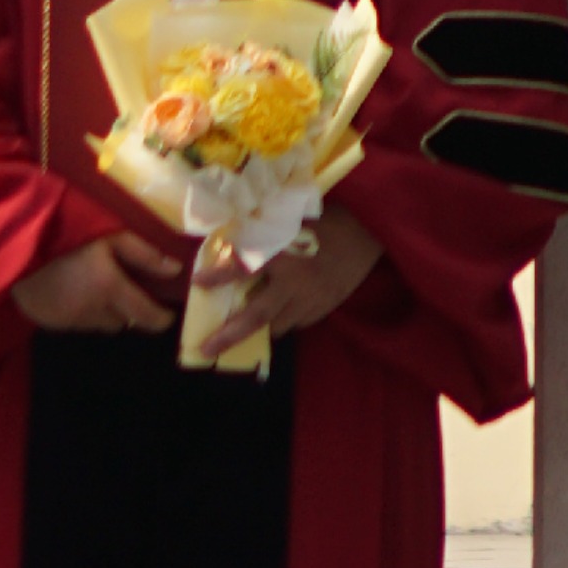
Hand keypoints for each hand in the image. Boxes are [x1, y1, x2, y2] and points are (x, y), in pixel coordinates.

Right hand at [14, 232, 180, 334]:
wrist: (15, 250)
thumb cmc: (67, 236)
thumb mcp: (109, 236)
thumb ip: (143, 253)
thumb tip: (175, 270)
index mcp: (110, 288)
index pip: (146, 315)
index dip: (161, 319)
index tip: (168, 316)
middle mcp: (93, 311)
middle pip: (123, 321)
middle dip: (129, 309)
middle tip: (126, 288)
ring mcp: (71, 320)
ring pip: (100, 324)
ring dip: (105, 311)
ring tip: (97, 286)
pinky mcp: (52, 323)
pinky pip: (78, 323)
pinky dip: (83, 312)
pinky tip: (74, 291)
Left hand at [214, 208, 384, 356]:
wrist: (370, 231)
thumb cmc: (330, 218)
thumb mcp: (294, 219)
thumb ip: (267, 234)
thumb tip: (235, 244)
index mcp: (283, 253)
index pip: (243, 266)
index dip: (219, 275)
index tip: (197, 283)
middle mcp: (294, 282)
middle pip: (256, 316)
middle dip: (229, 335)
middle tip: (206, 349)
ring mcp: (311, 299)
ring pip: (277, 325)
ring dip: (261, 325)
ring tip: (246, 326)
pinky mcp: (325, 308)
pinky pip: (298, 323)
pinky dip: (286, 319)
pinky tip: (283, 311)